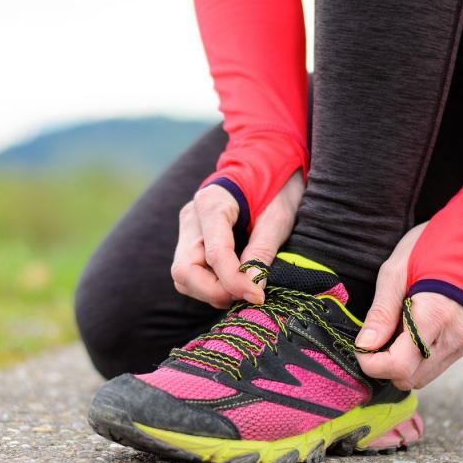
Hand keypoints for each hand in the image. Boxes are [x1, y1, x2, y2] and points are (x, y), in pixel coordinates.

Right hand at [171, 171, 303, 308]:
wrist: (268, 165)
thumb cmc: (277, 186)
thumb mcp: (278, 217)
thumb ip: (262, 252)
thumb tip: (253, 288)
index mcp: (211, 203)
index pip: (214, 253)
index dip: (235, 281)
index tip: (258, 297)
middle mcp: (191, 218)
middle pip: (184, 270)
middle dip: (214, 291)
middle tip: (247, 294)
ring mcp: (188, 230)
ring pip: (184, 277)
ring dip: (212, 291)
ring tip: (244, 287)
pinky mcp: (192, 241)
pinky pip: (192, 274)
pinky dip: (213, 286)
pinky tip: (236, 280)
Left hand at [355, 223, 462, 389]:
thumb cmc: (433, 245)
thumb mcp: (395, 272)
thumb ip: (381, 313)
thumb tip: (364, 346)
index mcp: (436, 315)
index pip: (398, 365)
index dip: (372, 363)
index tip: (361, 347)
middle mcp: (456, 335)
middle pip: (410, 377)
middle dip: (385, 365)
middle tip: (375, 337)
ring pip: (423, 375)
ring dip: (401, 362)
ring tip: (394, 329)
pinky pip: (436, 364)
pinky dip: (417, 357)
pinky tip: (410, 330)